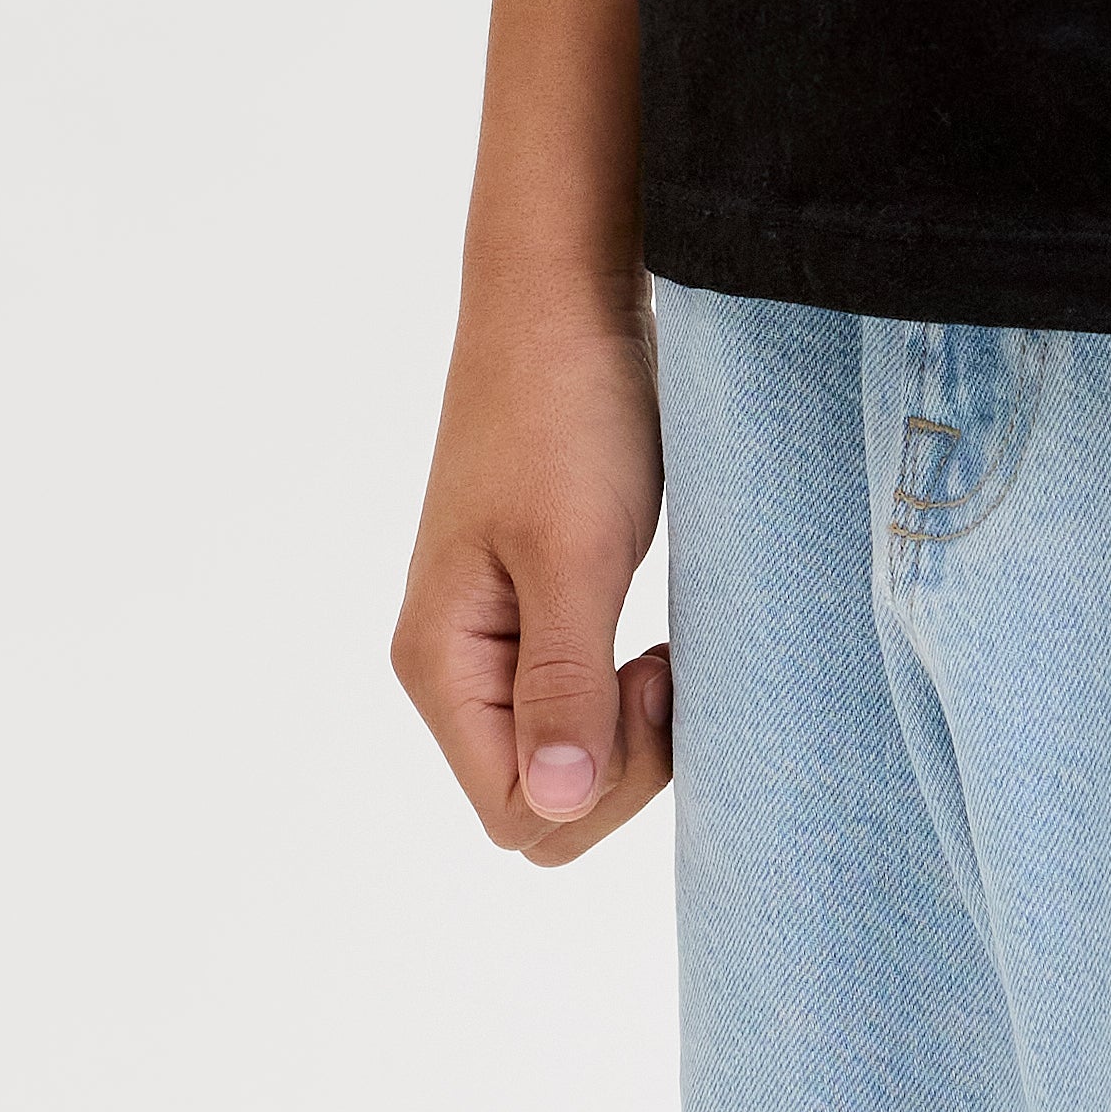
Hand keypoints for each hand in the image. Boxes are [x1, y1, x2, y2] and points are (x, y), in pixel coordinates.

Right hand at [391, 290, 673, 866]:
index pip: (517, 813)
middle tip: (666, 670)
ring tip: (668, 654)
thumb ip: (562, 684)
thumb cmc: (565, 412)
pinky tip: (660, 648)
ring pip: (563, 755)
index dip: (600, 783)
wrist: (564, 298)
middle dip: (618, 765)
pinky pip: (575, 699)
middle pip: (538, 800)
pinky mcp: (536, 604)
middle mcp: (455, 663)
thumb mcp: (574, 551)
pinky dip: (625, 695)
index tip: (649, 681)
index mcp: (441, 662)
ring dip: (627, 730)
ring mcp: (492, 635)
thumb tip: (558, 807)